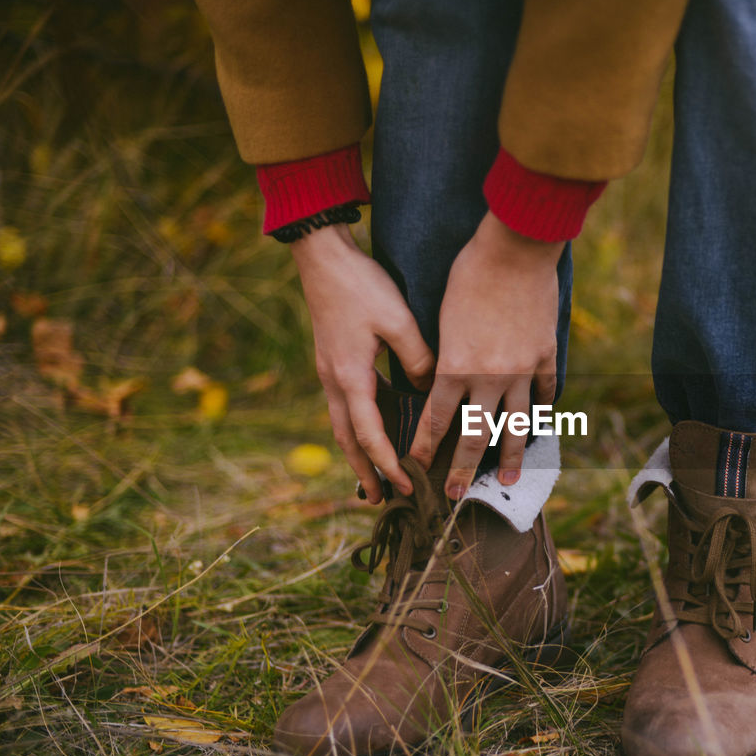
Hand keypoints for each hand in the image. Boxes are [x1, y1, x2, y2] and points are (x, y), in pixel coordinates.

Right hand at [291, 223, 434, 503]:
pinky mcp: (334, 362)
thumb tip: (431, 386)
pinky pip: (347, 406)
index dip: (390, 464)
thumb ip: (417, 357)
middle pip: (348, 440)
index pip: (370, 435)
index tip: (409, 486)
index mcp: (349, 376)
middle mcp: (334, 381)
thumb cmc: (361, 285)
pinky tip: (375, 431)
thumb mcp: (397, 319)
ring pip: (344, 425)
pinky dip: (359, 427)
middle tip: (382, 499)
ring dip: (360, 453)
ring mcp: (330, 372)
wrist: (324, 256)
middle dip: (365, 471)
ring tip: (376, 476)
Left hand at [408, 211, 562, 498]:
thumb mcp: (441, 315)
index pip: (437, 419)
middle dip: (463, 469)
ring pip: (517, 426)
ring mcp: (522, 370)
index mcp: (456, 367)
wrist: (515, 249)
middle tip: (455, 494)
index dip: (425, 446)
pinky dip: (541, 404)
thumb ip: (443, 354)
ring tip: (510, 480)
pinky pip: (544, 389)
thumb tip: (440, 378)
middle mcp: (489, 377)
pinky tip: (541, 417)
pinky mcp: (544, 355)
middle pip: (476, 436)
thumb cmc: (469, 273)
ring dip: (512, 458)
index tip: (416, 466)